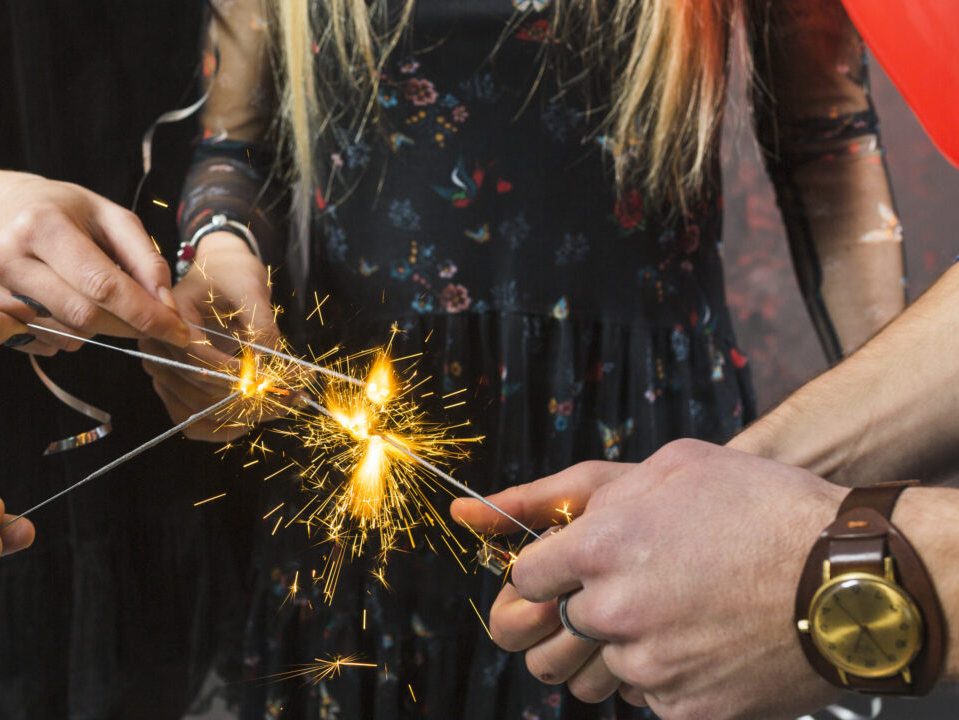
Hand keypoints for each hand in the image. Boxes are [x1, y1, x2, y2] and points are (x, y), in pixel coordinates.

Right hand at [0, 174, 186, 347]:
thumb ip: (146, 259)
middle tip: (153, 322)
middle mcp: (8, 257)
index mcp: (42, 225)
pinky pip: (47, 343)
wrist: (4, 211)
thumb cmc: (66, 212)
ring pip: (67, 334)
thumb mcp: (112, 218)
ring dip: (100, 329)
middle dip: (128, 326)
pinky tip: (71, 304)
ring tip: (101, 299)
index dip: (146, 314)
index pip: (102, 286)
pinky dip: (72, 334)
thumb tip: (166, 307)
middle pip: (84, 316)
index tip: (178, 332)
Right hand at [139, 232, 279, 440]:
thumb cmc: (231, 274)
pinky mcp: (176, 390)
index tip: (270, 379)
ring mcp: (164, 372)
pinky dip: (225, 426)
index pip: (196, 357)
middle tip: (292, 395)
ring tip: (283, 406)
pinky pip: (193, 422)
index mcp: (169, 316)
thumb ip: (259, 323)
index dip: (233, 374)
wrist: (220, 274)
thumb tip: (266, 363)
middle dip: (247, 397)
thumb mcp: (250, 287)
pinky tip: (255, 419)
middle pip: (198, 388)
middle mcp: (158, 347)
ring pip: (197, 412)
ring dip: (241, 416)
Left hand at [451, 440, 846, 718]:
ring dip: (611, 651)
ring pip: (589, 675)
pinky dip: (662, 679)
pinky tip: (699, 643)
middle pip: (536, 641)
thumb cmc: (764, 509)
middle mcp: (614, 610)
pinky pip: (643, 702)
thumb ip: (561, 489)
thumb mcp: (666, 468)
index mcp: (602, 545)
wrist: (852, 578)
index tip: (566, 570)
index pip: (522, 577)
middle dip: (551, 624)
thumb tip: (470, 511)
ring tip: (663, 618)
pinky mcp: (684, 710)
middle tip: (593, 605)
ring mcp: (649, 666)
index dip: (543, 573)